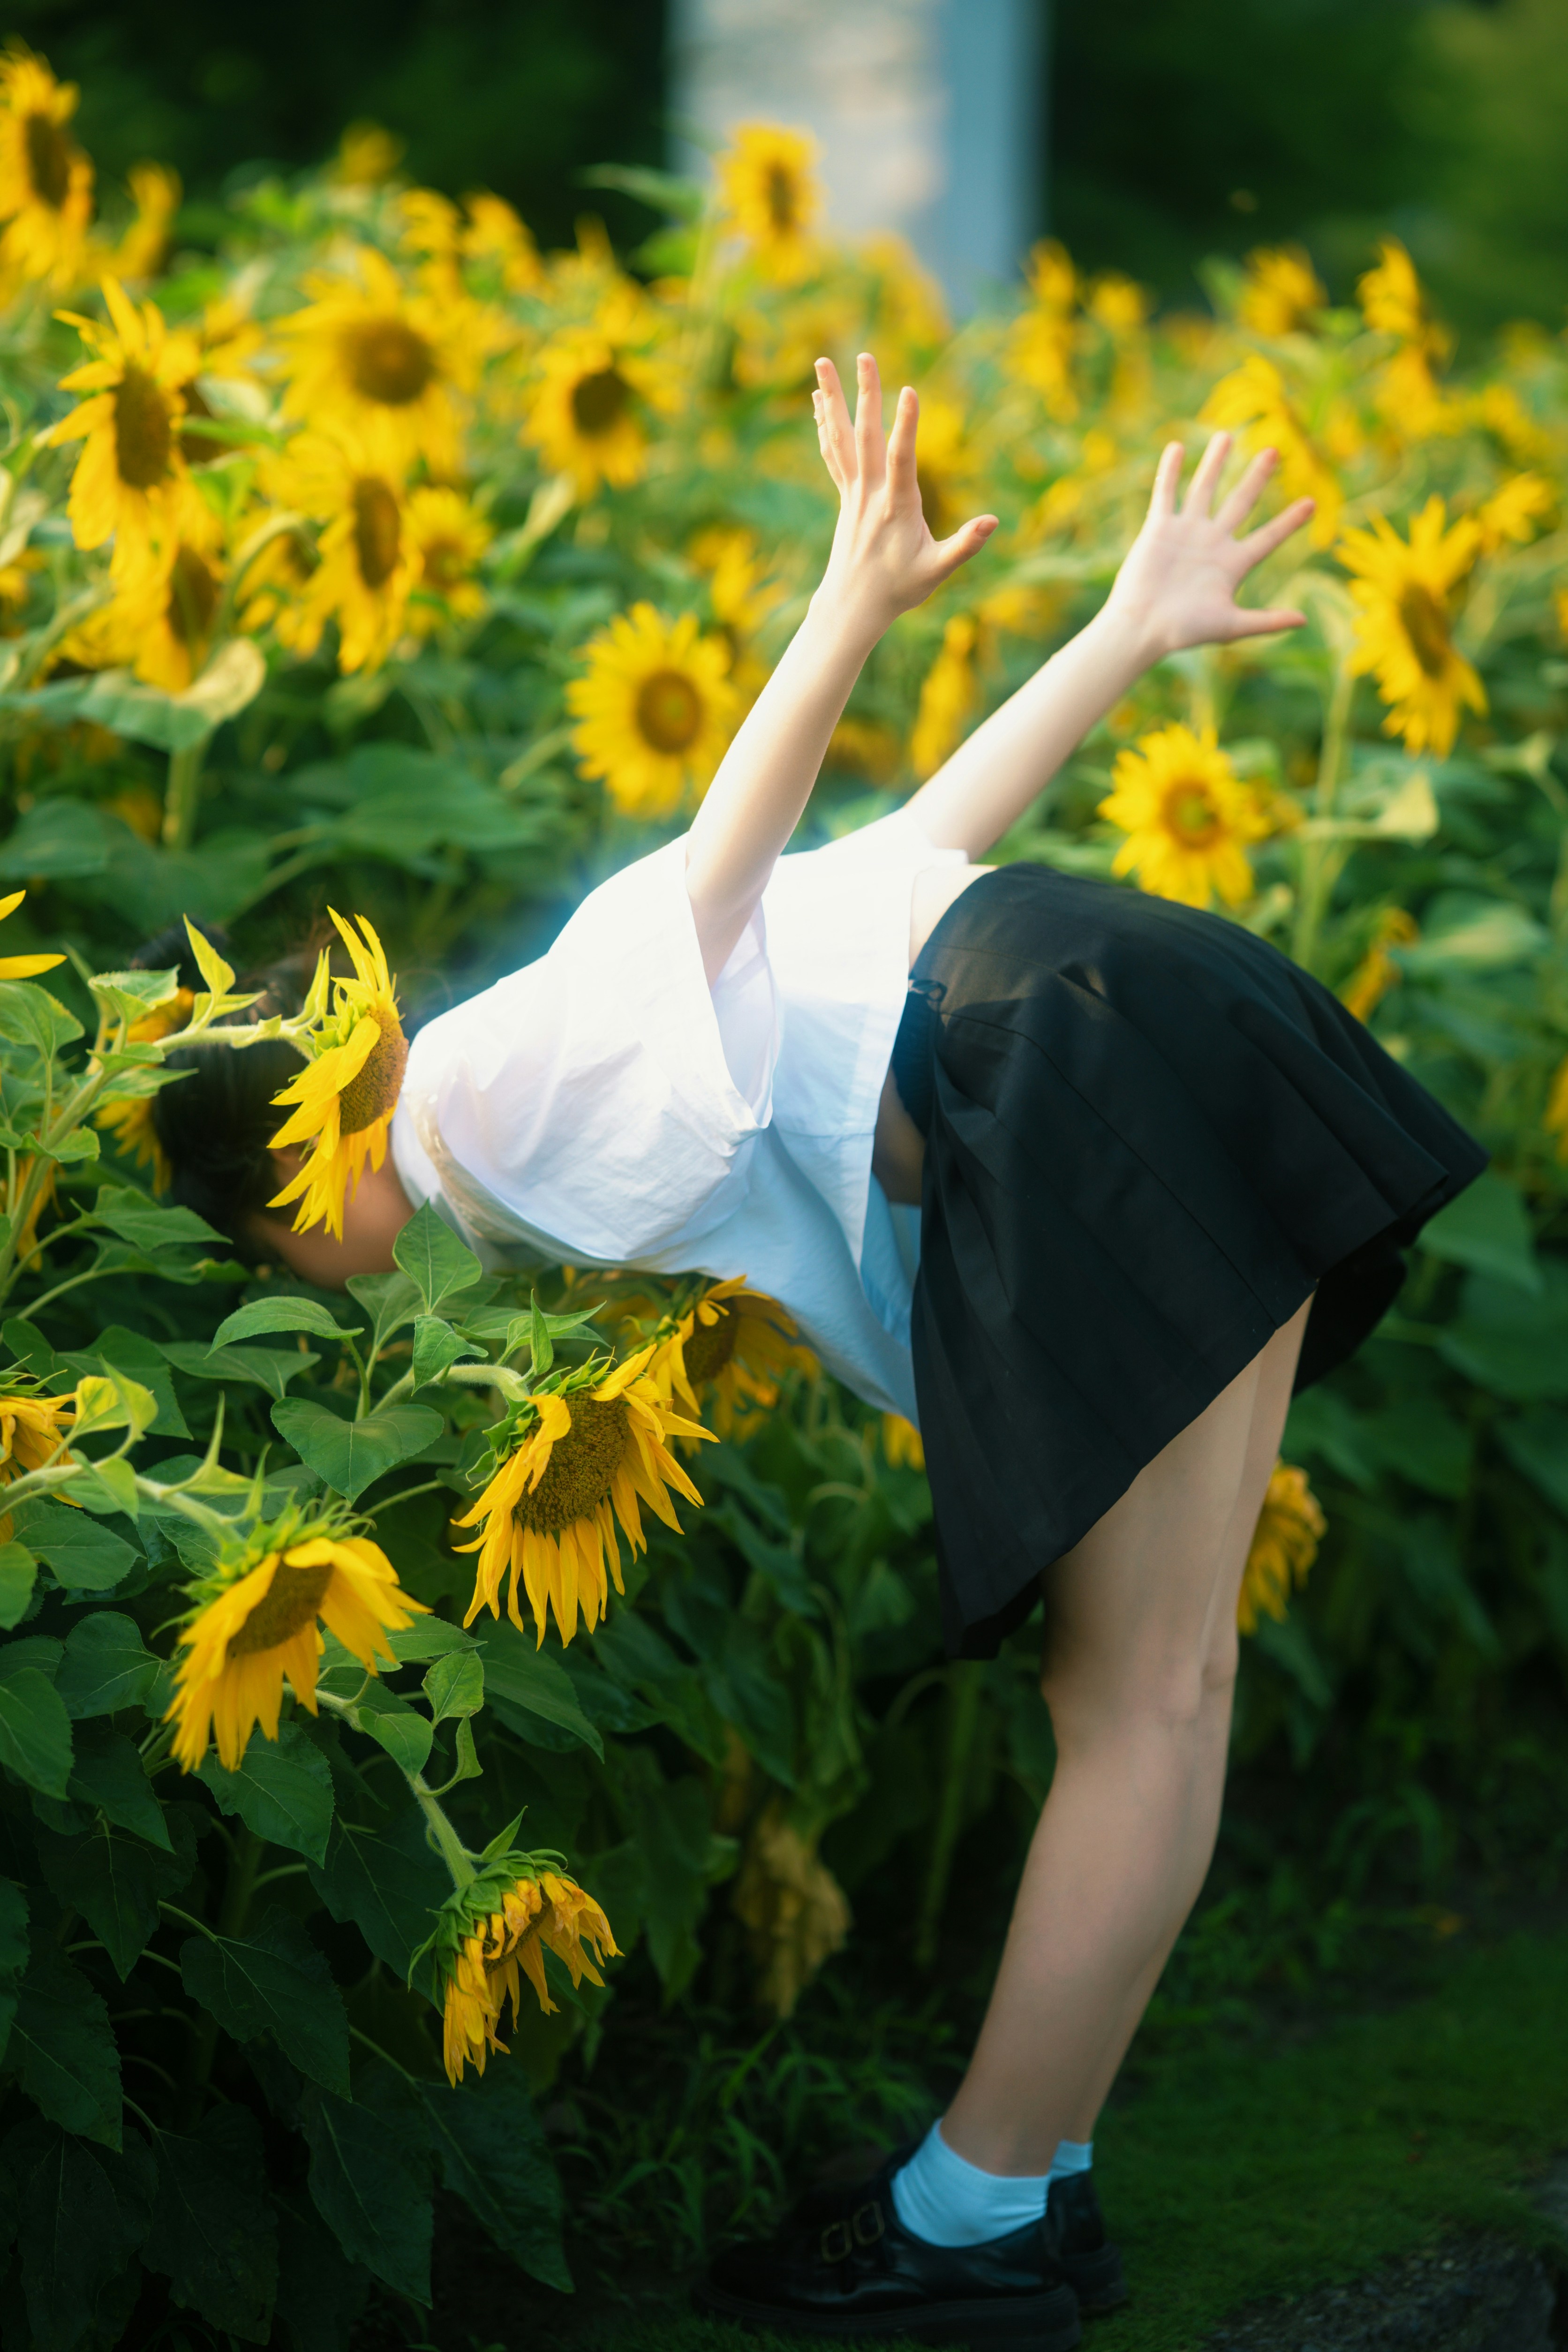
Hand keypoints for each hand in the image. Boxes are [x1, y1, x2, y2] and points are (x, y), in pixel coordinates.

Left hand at [812, 352, 996, 635]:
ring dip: (833, 399)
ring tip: (822, 361)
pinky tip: (820, 401)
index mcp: (896, 507)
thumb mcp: (936, 571)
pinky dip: (827, 425)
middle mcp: (869, 494)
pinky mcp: (845, 496)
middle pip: (866, 436)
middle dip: (867, 394)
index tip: (909, 390)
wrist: (852, 607)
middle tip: (865, 356)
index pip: (902, 459)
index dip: (906, 425)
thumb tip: (993, 522)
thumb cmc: (898, 589)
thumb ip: (964, 545)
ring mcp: (853, 493)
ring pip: (841, 438)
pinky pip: (834, 452)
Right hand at [1103, 433, 1313, 661]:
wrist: (1142, 628)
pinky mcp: (1158, 529)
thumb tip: (1304, 620)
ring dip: (1215, 463)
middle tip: (1274, 450)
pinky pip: (1165, 493)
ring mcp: (1185, 533)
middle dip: (1257, 477)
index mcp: (1232, 564)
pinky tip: (1176, 447)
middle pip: (1241, 502)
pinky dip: (1169, 471)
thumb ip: (1266, 622)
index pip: (1268, 537)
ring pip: (1204, 489)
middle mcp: (1212, 543)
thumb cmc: (1184, 632)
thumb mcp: (1230, 626)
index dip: (1289, 521)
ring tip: (1226, 435)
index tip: (1312, 503)